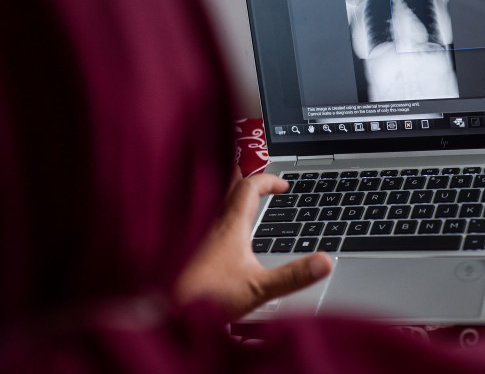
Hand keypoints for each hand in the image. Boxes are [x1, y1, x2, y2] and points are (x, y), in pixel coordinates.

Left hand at [174, 171, 332, 319]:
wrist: (158, 312)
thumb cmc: (201, 298)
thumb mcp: (257, 289)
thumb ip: (293, 277)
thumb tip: (325, 261)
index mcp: (230, 226)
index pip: (250, 187)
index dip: (268, 180)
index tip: (283, 186)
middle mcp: (210, 224)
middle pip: (228, 188)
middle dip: (245, 177)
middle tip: (256, 171)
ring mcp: (196, 236)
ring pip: (215, 203)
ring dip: (230, 195)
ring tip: (239, 194)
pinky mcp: (186, 250)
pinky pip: (204, 219)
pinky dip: (217, 214)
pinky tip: (217, 232)